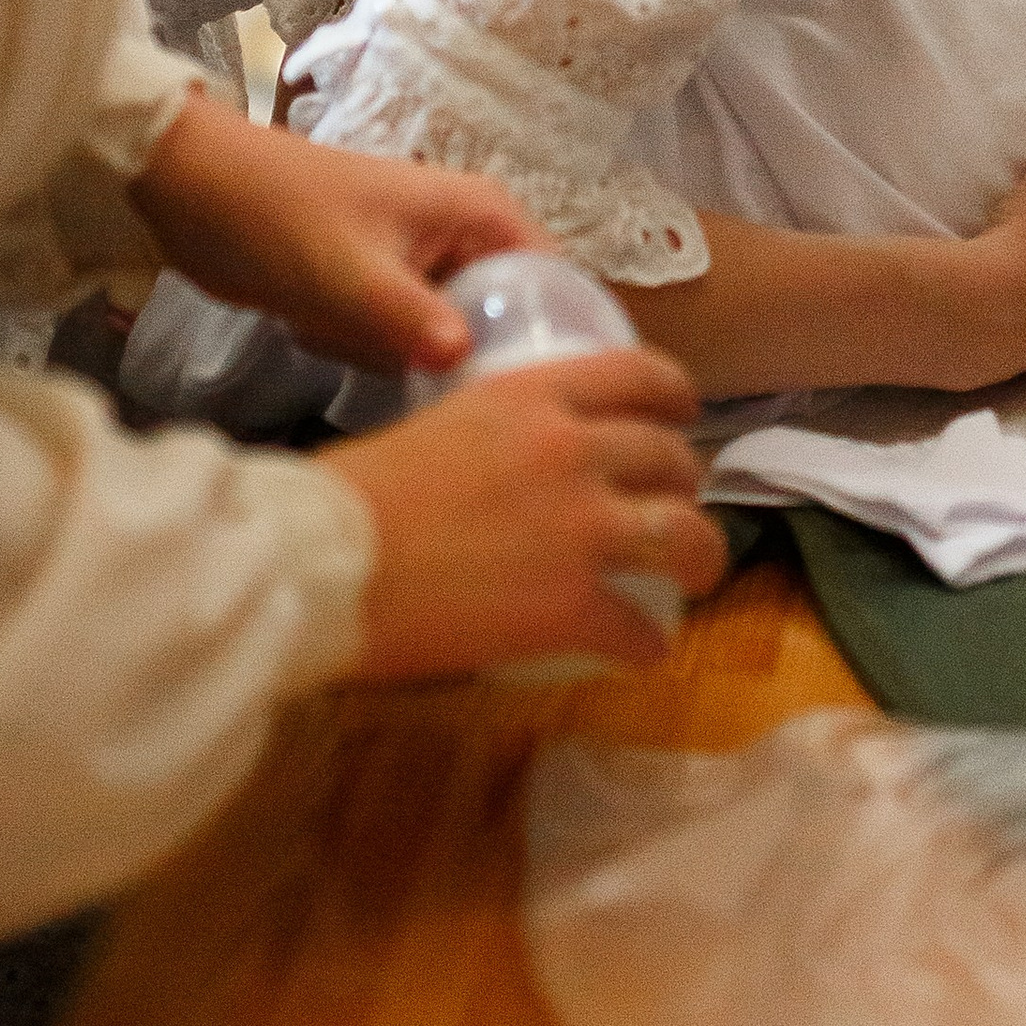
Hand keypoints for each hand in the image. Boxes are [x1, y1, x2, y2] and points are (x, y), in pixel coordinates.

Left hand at [134, 89, 544, 379]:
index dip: (558, 340)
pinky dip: (368, 349)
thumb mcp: (347, 275)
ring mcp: (423, 263)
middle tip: (418, 377)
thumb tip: (469, 364)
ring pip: (450, 338)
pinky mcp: (383, 289)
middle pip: (505, 320)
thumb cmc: (278, 217)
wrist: (191, 192)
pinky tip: (324, 333)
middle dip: (460, 357)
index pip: (558, 282)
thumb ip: (411, 321)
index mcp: (481, 214)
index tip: (542, 402)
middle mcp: (467, 235)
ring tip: (349, 337)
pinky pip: (403, 340)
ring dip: (401, 355)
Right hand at [324, 348, 730, 680]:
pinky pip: (640, 628)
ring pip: (686, 536)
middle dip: (686, 485)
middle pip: (672, 458)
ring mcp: (582, 530)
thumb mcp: (441, 425)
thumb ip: (495, 435)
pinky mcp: (572, 608)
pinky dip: (648, 643)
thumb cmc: (354, 494)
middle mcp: (575, 451)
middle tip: (676, 506)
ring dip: (702, 559)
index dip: (676, 396)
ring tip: (697, 577)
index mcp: (536, 396)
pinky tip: (643, 650)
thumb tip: (506, 465)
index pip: (642, 375)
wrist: (324, 563)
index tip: (683, 415)